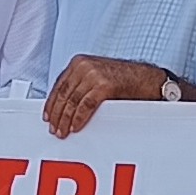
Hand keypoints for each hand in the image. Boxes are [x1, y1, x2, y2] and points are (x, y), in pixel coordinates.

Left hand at [43, 54, 169, 137]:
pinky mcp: (104, 85)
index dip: (51, 103)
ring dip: (65, 119)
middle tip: (54, 128)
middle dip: (56, 114)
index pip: (59, 85)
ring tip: (63, 131)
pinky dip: (79, 118)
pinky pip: (86, 106)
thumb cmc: (125, 80)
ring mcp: (94, 75)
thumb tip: (64, 105)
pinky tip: (75, 127)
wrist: (148, 79)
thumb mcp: (97, 75)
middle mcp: (84, 66)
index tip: (47, 116)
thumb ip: (81, 84)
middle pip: (63, 94)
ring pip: (72, 101)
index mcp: (80, 62)